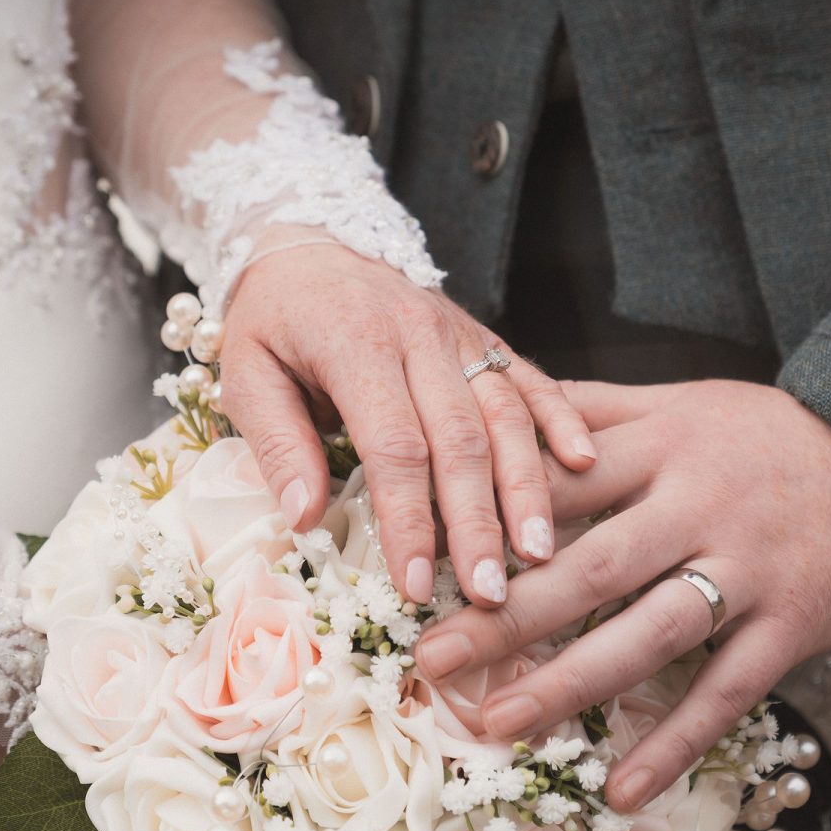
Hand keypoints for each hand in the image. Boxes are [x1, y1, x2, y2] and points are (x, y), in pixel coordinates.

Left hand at [216, 244, 595, 606]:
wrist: (310, 240)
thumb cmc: (273, 319)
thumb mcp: (246, 373)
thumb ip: (279, 442)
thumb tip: (305, 518)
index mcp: (356, 344)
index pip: (393, 446)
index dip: (409, 520)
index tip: (415, 583)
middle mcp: (419, 335)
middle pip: (461, 439)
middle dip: (479, 523)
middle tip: (488, 591)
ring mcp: (460, 334)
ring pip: (506, 415)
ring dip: (527, 488)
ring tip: (539, 554)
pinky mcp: (484, 336)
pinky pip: (532, 379)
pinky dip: (563, 419)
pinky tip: (584, 463)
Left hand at [413, 379, 830, 810]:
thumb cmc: (772, 437)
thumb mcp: (687, 403)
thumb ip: (598, 406)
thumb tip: (504, 390)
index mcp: (664, 445)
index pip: (560, 484)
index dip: (490, 523)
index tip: (426, 563)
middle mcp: (699, 505)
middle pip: (589, 565)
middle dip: (505, 616)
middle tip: (430, 658)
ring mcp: (749, 568)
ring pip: (647, 634)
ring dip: (568, 684)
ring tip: (496, 723)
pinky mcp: (792, 624)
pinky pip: (726, 693)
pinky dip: (673, 745)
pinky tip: (620, 789)